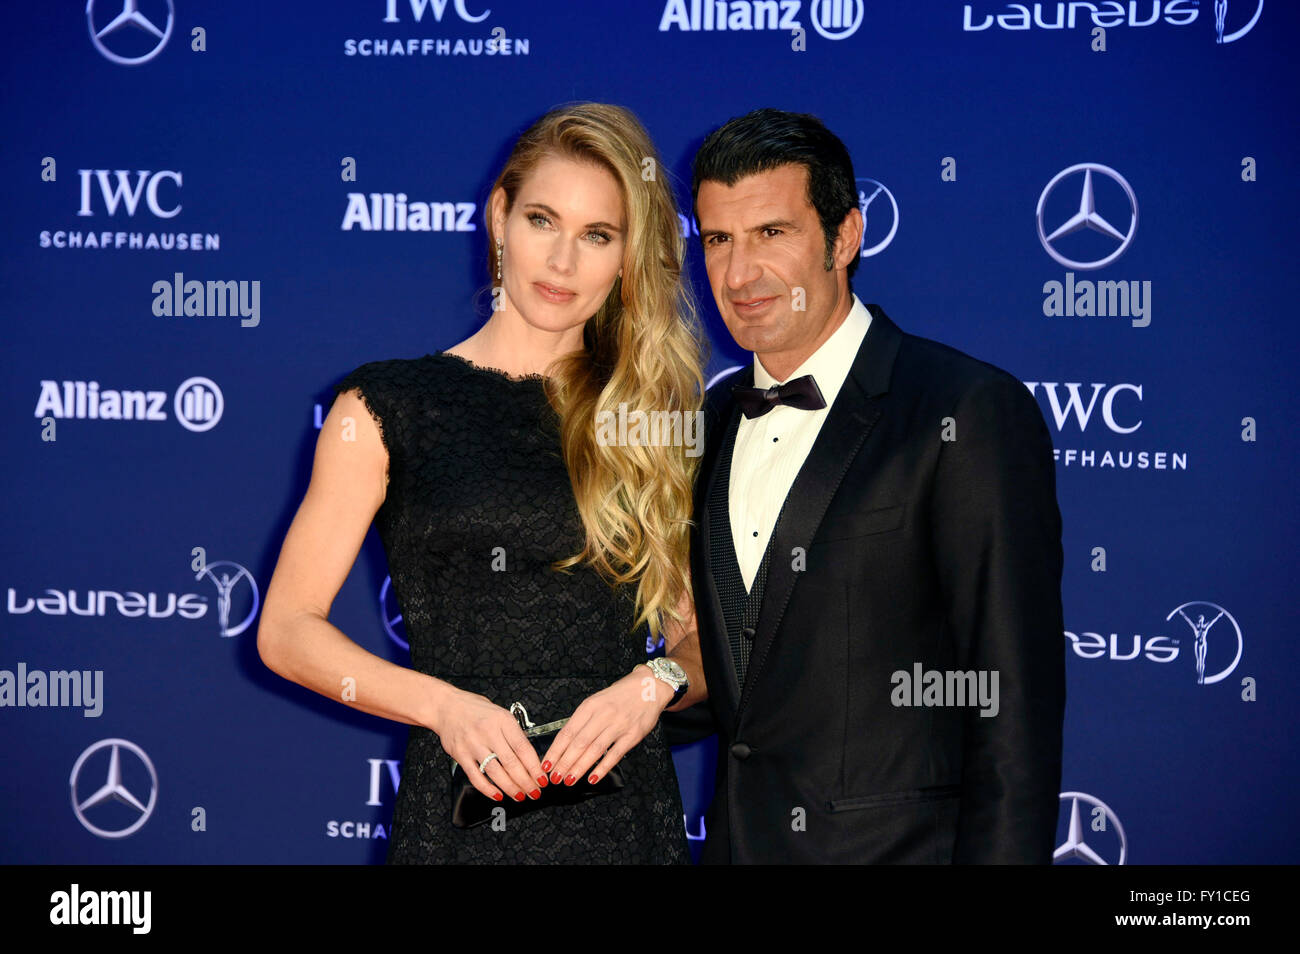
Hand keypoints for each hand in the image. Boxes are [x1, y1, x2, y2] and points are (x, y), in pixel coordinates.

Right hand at [430, 687, 547, 802]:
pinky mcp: (460, 755)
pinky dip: (487, 789)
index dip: (535, 767)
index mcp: (503, 721)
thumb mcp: (500, 714)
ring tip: (520, 795)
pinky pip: (476, 777)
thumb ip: (513, 733)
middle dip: (526, 782)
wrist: (447, 706)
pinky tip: (497, 795)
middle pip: (511, 763)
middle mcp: (488, 732)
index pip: (523, 748)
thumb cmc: (475, 709)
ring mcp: (473, 744)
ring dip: (510, 788)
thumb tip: (530, 757)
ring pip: (495, 772)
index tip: (542, 778)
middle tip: (534, 792)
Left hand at [540, 666, 669, 787]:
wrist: (649, 686)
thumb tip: (565, 743)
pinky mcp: (633, 735)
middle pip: (579, 743)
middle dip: (564, 763)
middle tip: (554, 777)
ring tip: (569, 780)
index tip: (546, 764)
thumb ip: (583, 720)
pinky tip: (592, 778)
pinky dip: (602, 768)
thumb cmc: (620, 695)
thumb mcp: (597, 700)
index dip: (555, 750)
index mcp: (590, 706)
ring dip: (579, 768)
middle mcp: (603, 715)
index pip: (567, 731)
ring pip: (595, 750)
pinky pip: (615, 754)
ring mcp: (619, 725)